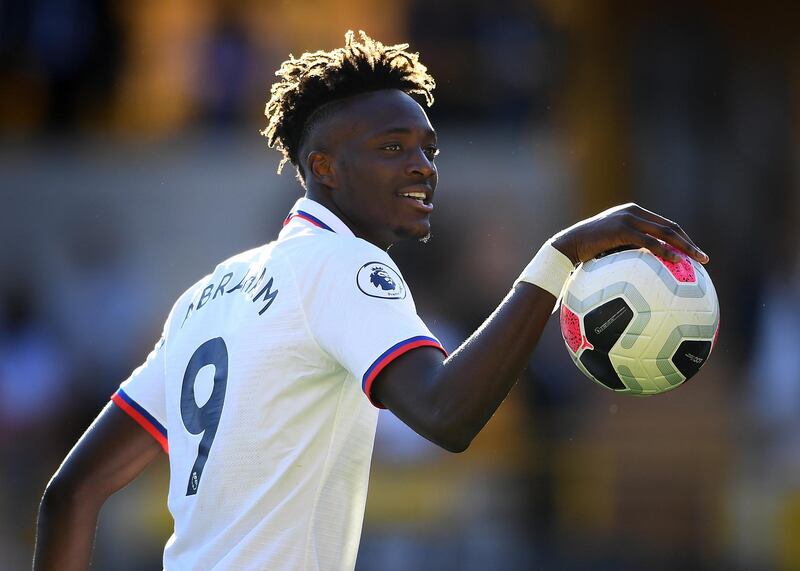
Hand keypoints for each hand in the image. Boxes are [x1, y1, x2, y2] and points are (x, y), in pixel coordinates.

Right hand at [551, 203, 708, 265]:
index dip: (682, 238)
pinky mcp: (621, 229)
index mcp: (634, 212)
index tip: (693, 252)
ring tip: (697, 261)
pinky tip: (675, 262)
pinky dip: (664, 251)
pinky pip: (649, 241)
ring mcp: (628, 218)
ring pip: (664, 231)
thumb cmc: (588, 250)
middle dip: (689, 243)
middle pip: (670, 226)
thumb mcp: (612, 244)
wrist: (568, 244)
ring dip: (684, 246)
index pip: (665, 224)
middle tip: (703, 258)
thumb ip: (629, 247)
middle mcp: (633, 212)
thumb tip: (644, 268)